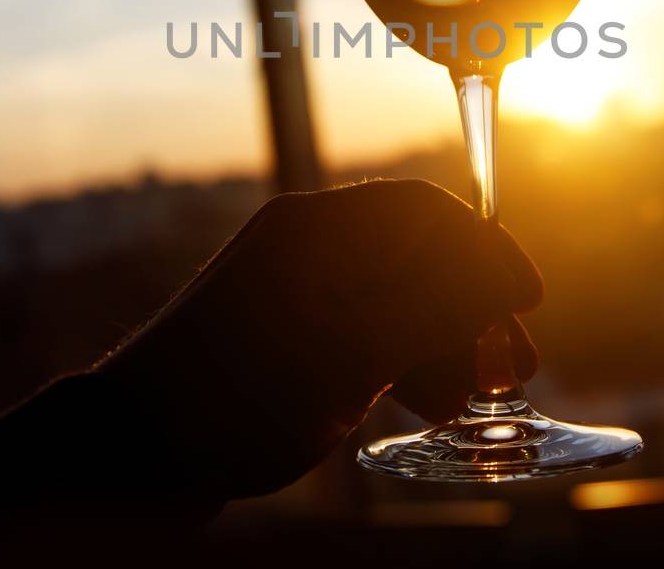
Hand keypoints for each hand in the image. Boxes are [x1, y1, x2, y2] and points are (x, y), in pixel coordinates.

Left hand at [95, 179, 542, 497]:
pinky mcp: (289, 339)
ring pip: (396, 302)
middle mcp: (307, 249)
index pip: (423, 211)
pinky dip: (402, 362)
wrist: (136, 452)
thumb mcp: (350, 354)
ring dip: (443, 344)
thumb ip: (433, 308)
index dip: (484, 250)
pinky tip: (423, 403)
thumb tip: (505, 277)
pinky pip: (366, 334)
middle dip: (472, 311)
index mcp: (314, 229)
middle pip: (417, 258)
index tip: (527, 302)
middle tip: (516, 368)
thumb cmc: (237, 396)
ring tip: (466, 400)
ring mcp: (297, 294)